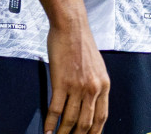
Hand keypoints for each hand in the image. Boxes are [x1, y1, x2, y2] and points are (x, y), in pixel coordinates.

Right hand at [45, 14, 108, 133]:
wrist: (71, 27)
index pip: (101, 118)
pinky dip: (50, 124)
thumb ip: (95, 86)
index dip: (94, 133)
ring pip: (70, 120)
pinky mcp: (61, 83)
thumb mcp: (96, 67)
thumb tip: (89, 104)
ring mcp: (77, 87)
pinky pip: (56, 110)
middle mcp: (93, 88)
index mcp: (104, 85)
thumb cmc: (81, 44)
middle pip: (86, 123)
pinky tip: (47, 131)